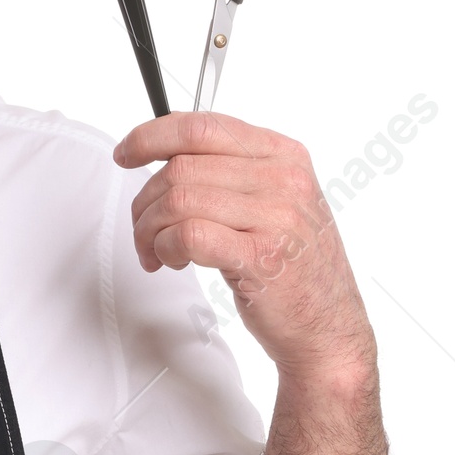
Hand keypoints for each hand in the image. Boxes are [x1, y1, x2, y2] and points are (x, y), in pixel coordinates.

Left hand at [113, 111, 375, 386]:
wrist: (328, 327)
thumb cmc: (294, 266)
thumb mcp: (272, 202)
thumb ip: (227, 172)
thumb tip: (163, 153)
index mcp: (284, 154)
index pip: (201, 127)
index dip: (151, 137)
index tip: (126, 153)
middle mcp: (283, 179)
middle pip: (181, 167)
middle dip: (144, 201)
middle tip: (142, 229)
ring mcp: (276, 217)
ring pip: (177, 200)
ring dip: (149, 230)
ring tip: (156, 251)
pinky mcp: (262, 258)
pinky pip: (188, 235)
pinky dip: (165, 248)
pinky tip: (172, 261)